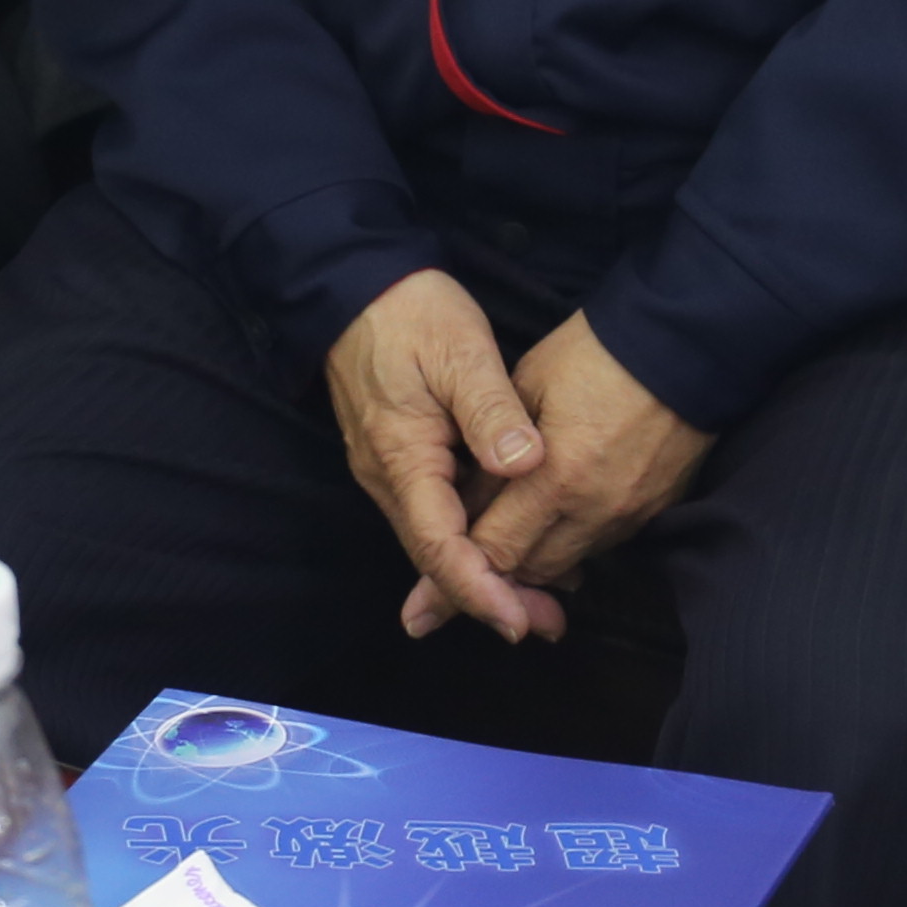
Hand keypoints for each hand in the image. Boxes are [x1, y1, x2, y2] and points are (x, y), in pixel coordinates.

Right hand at [330, 270, 561, 643]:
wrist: (355, 284)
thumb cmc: (409, 311)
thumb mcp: (459, 350)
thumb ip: (491, 409)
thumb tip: (524, 463)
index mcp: (403, 459)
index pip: (441, 547)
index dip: (481, 589)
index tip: (519, 620)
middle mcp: (390, 479)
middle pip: (440, 559)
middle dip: (493, 596)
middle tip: (550, 623)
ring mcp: (393, 470)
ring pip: (440, 540)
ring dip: (488, 572)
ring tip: (547, 597)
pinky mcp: (405, 456)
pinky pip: (439, 514)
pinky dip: (477, 538)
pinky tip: (516, 541)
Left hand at [435, 314, 710, 626]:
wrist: (685, 341)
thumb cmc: (595, 352)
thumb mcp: (527, 385)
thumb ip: (492, 453)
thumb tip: (464, 504)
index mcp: (556, 479)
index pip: (494, 550)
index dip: (457, 571)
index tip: (426, 596)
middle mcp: (594, 512)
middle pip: (530, 568)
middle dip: (494, 566)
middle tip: (465, 561)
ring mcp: (629, 515)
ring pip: (566, 564)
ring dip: (534, 556)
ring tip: (510, 537)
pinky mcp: (655, 510)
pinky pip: (601, 544)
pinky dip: (571, 540)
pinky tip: (557, 516)